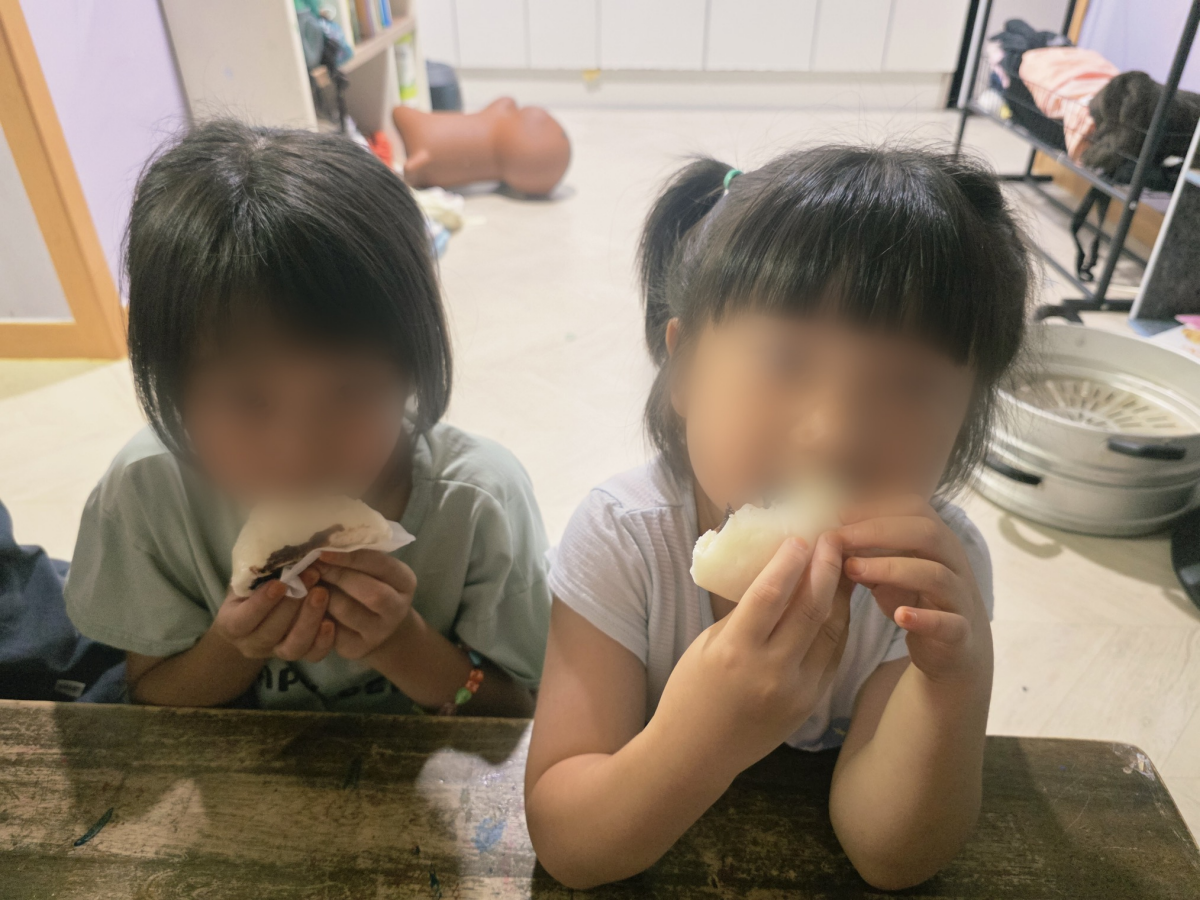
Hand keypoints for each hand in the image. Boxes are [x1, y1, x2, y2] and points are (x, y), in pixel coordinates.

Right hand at [214, 567, 336, 661]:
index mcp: (232, 625)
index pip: (243, 620)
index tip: (279, 583)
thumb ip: (257, 570)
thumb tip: (278, 546)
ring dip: (309, 619)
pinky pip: (313, 655)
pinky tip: (332, 622)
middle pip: (271, 632)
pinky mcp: (301, 654)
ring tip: (322, 593)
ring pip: (293, 646)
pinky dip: (323, 641)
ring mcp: (277, 652)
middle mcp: (252, 644)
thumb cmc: (254, 588)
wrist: (259, 614)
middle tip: (311, 576)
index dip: (262, 603)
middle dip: (292, 603)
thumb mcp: (248, 578)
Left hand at [313, 550, 416, 660]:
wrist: (377, 626)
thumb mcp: (371, 568)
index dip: (350, 557)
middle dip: (337, 576)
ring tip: (309, 583)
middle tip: (311, 565)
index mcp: (404, 581)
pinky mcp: (357, 648)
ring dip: (323, 595)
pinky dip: (316, 615)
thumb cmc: (369, 584)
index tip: (323, 550)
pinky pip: (331, 632)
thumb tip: (321, 539)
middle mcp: (397, 609)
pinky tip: (308, 604)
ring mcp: (379, 632)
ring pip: (346, 611)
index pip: (380, 564)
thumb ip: (356, 554)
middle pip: (371, 593)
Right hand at [653, 533, 851, 776]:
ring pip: (831, 629)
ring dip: (840, 592)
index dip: (789, 561)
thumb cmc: (691, 691)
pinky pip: (832, 654)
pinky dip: (838, 624)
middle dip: (825, 568)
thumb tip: (777, 575)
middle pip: (810, 608)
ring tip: (843, 564)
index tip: (801, 535)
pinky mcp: (811, 702)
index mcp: (735, 650)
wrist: (696, 754)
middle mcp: (770, 670)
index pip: (770, 595)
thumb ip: (745, 615)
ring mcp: (796, 689)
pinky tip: (839, 602)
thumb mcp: (708, 645)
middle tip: (833, 539)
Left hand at [838, 495, 991, 685]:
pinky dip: (925, 619)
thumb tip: (829, 534)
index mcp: (937, 541)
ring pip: (935, 574)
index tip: (841, 515)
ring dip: (891, 569)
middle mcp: (953, 562)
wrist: (955, 646)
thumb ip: (867, 552)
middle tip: (840, 539)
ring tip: (853, 570)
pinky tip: (900, 617)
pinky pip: (950, 623)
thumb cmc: (917, 599)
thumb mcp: (889, 571)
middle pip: (927, 533)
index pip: (916, 508)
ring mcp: (960, 597)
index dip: (879, 508)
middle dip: (879, 532)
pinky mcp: (961, 632)